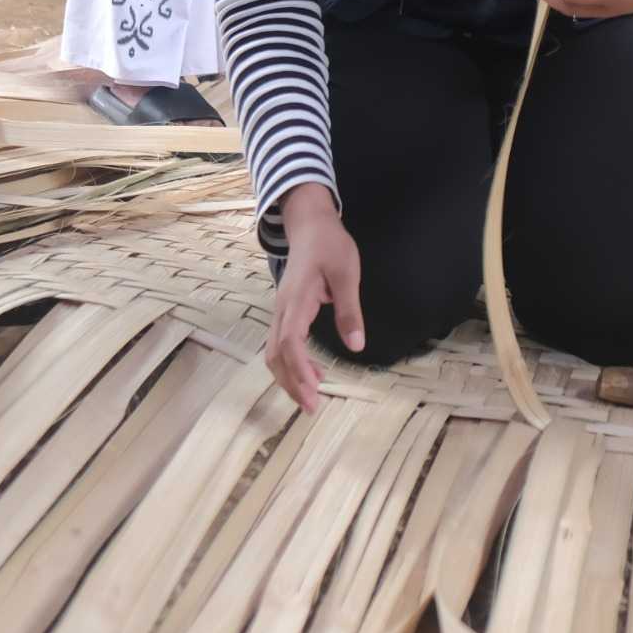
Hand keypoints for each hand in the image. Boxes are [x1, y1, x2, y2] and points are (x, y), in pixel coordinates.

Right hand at [270, 184, 363, 412]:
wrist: (310, 224)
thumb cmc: (330, 245)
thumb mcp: (347, 273)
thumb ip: (349, 309)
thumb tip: (357, 346)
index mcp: (296, 299)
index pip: (290, 342)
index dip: (299, 370)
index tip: (314, 392)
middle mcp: (283, 309)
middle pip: (276, 354)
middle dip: (290, 383)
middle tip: (312, 408)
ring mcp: (282, 311)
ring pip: (275, 352)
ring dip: (289, 377)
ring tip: (311, 397)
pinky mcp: (287, 312)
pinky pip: (282, 344)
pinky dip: (292, 364)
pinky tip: (313, 373)